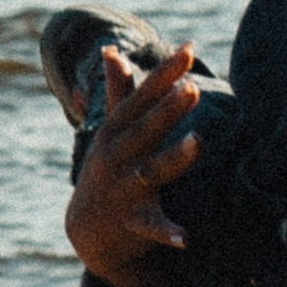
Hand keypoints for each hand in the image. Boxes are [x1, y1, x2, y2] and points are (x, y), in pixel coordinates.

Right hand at [62, 45, 199, 286]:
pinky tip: (185, 237)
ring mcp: (124, 190)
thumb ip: (117, 92)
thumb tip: (112, 50)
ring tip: (199, 141)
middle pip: (145, 130)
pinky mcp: (133, 222)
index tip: (187, 49)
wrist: (87, 230)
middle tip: (192, 88)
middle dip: (167, 109)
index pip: (141, 98)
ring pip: (151, 171)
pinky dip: (166, 232)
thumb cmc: (108, 170)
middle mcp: (116, 158)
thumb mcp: (109, 131)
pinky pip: (151, 226)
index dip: (163, 74)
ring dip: (174, 157)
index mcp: (114, 133)